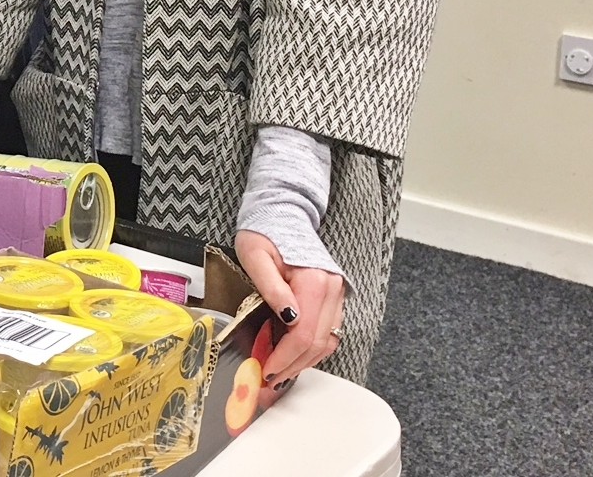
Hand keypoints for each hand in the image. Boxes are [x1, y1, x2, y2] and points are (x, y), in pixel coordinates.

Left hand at [234, 230, 344, 386]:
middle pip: (317, 343)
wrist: (283, 214)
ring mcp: (337, 294)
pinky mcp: (334, 297)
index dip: (284, 358)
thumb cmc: (265, 232)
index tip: (265, 370)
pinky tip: (291, 356)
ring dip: (302, 361)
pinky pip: (328, 332)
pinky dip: (311, 349)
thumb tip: (288, 317)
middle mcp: (332, 289)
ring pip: (326, 342)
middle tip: (268, 379)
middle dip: (292, 366)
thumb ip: (271, 287)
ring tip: (278, 372)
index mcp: (314, 281)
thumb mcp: (255, 256)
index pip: (303, 334)